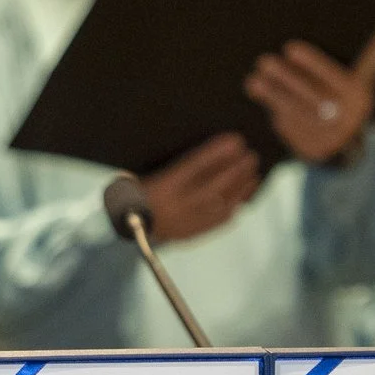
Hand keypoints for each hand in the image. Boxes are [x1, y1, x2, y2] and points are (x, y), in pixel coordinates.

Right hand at [139, 133, 261, 243]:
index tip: (235, 140)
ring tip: (253, 173)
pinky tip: (243, 197)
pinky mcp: (189, 234)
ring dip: (240, 188)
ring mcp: (183, 222)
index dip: (217, 152)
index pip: (195, 166)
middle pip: (213, 186)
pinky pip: (218, 222)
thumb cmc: (132, 190)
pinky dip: (234, 207)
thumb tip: (208, 152)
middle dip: (235, 169)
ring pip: (220, 204)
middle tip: (250, 155)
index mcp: (159, 187)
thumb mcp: (141, 173)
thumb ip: (170, 164)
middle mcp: (173, 206)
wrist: (121, 224)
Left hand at [246, 40, 370, 164]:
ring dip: (273, 96)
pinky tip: (267, 101)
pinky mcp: (313, 151)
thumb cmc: (338, 100)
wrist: (349, 141)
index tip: (289, 48)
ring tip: (254, 81)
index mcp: (359, 98)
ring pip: (298, 113)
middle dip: (286, 78)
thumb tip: (309, 48)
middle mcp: (350, 120)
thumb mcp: (343, 84)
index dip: (312, 62)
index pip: (334, 77)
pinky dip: (278, 113)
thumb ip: (327, 69)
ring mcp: (332, 139)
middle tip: (264, 62)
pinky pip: (291, 129)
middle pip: (313, 96)